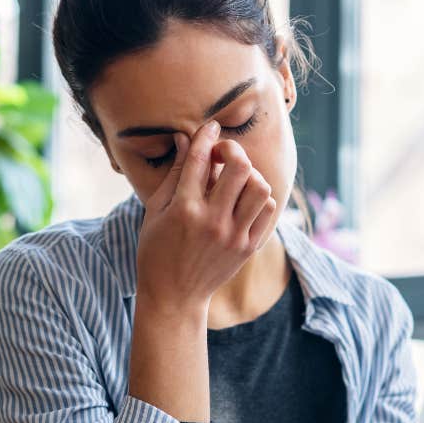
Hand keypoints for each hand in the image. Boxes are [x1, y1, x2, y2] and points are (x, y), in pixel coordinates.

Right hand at [134, 120, 276, 313]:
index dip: (207, 135)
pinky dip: (259, 197)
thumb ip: (173, 173)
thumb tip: (185, 138)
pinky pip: (267, 209)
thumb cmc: (157, 250)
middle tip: (222, 156)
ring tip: (235, 180)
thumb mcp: (156, 211)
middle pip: (240, 166)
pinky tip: (244, 199)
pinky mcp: (248, 247)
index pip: (201, 158)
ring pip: (260, 187)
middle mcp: (212, 221)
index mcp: (184, 209)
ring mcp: (234, 236)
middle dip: (232, 150)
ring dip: (249, 175)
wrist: (175, 296)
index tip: (211, 127)